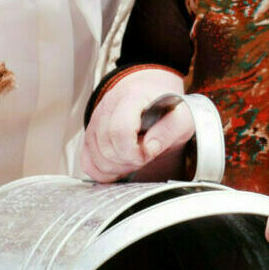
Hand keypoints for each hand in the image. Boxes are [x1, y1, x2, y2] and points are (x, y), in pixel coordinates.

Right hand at [81, 67, 190, 181]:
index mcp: (131, 97)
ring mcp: (95, 121)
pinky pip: (87, 162)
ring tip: (134, 160)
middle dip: (128, 161)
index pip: (119, 130)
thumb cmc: (167, 109)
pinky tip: (120, 167)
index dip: (133, 151)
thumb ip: (168, 132)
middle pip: (106, 147)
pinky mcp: (91, 135)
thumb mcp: (182, 117)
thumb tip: (149, 149)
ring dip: (116, 168)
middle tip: (144, 157)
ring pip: (95, 157)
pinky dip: (102, 172)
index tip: (149, 154)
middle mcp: (108, 106)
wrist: (153, 97)